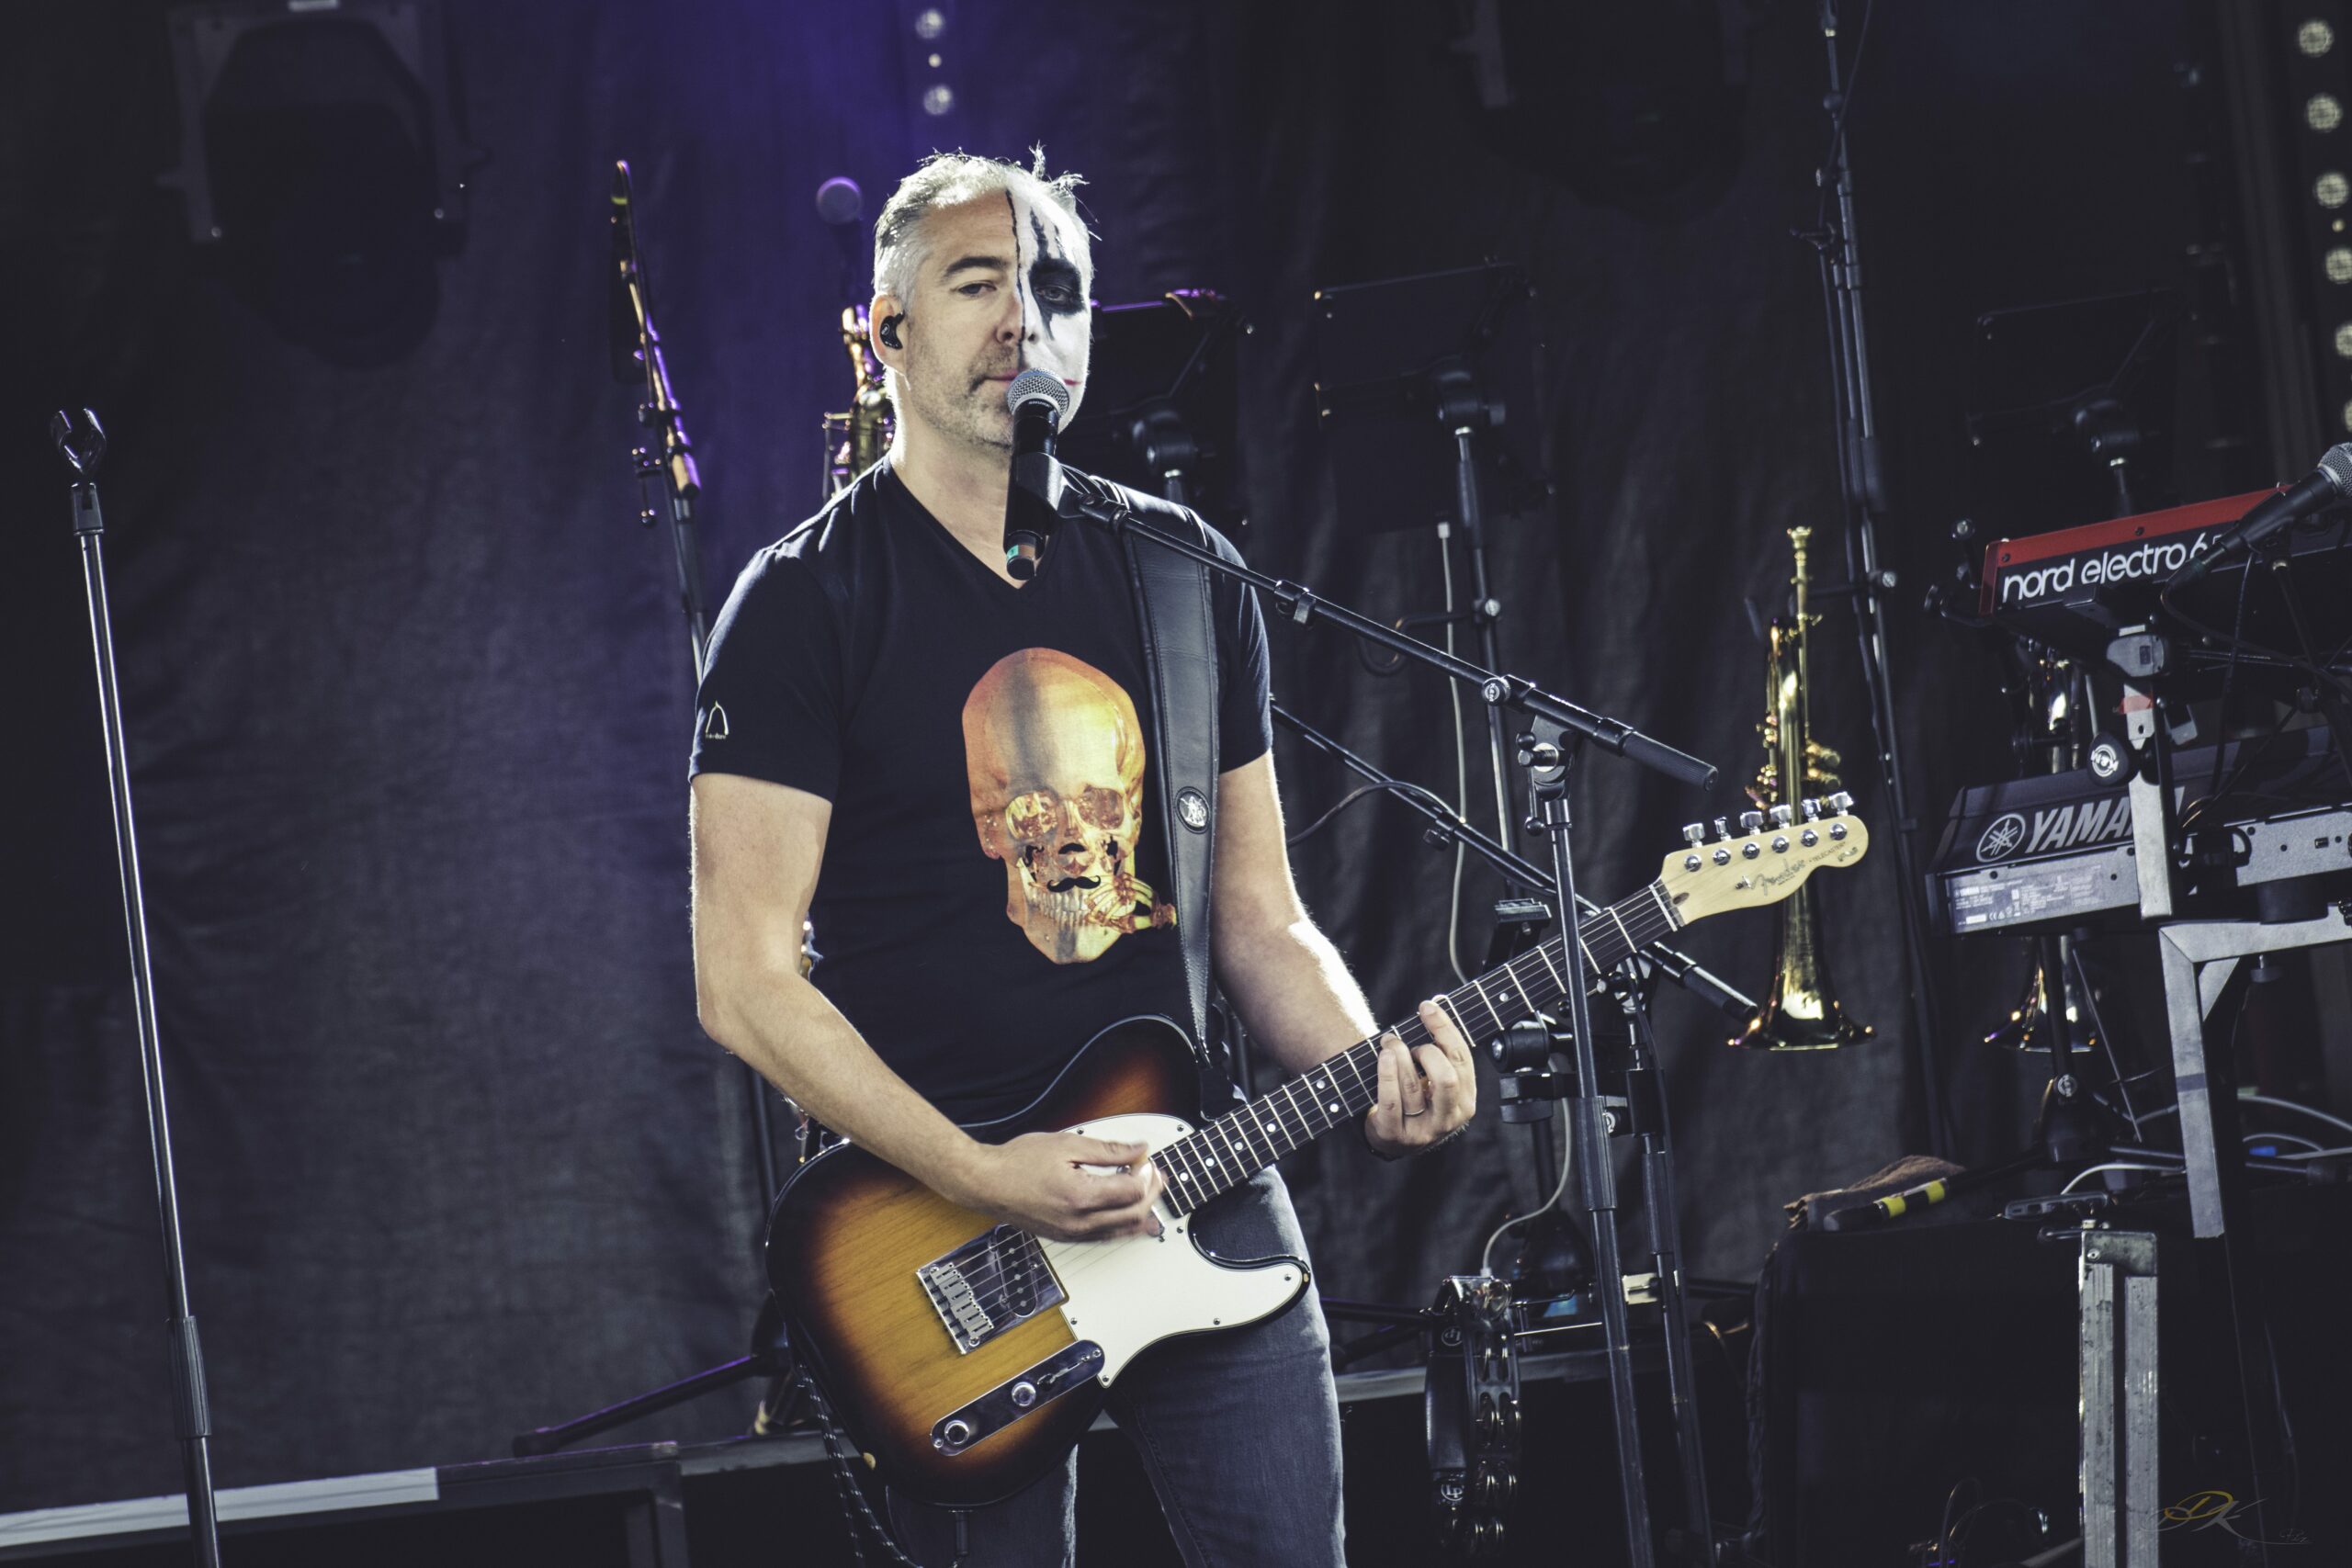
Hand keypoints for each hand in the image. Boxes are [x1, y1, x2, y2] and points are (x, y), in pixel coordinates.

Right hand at [954, 1130, 1165, 1242]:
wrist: (987, 1183)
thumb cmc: (1017, 1163)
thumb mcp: (1066, 1144)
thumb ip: (1107, 1150)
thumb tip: (1137, 1150)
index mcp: (1080, 1196)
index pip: (1132, 1191)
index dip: (1145, 1173)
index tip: (1144, 1159)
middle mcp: (1079, 1222)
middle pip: (1134, 1215)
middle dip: (1151, 1193)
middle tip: (1153, 1173)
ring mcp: (1073, 1234)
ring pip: (1123, 1232)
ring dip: (1141, 1211)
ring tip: (1147, 1190)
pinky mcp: (1068, 1238)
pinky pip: (1106, 1237)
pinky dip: (1124, 1224)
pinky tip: (1128, 1211)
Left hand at [1364, 997, 1476, 1157]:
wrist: (1393, 1136)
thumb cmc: (1416, 1097)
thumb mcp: (1434, 1077)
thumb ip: (1439, 1046)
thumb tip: (1436, 1003)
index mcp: (1465, 1099)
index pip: (1461, 1058)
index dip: (1444, 1028)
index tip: (1427, 1007)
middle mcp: (1449, 1118)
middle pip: (1446, 1078)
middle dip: (1426, 1052)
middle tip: (1410, 1044)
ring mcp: (1423, 1130)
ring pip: (1413, 1086)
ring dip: (1398, 1055)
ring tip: (1389, 1042)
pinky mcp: (1395, 1134)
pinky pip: (1391, 1101)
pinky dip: (1387, 1074)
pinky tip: (1383, 1056)